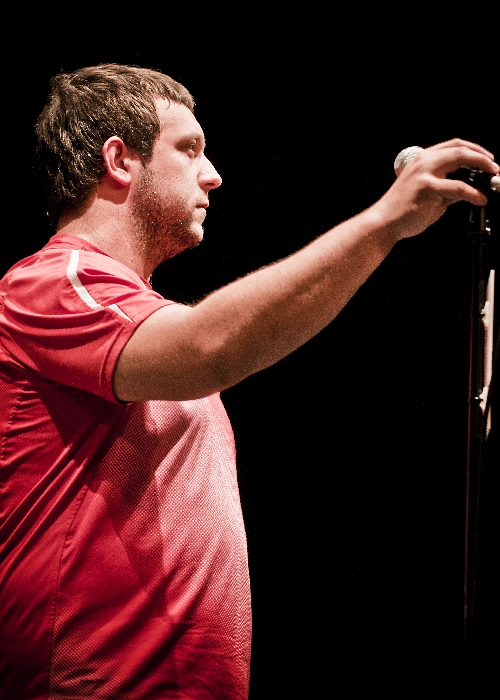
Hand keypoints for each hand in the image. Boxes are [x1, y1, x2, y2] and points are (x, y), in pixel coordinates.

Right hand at [373, 138, 498, 240]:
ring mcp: (425, 173)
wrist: (384, 223)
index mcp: (422, 159)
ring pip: (461, 160)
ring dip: (482, 168)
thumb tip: (470, 189)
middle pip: (460, 148)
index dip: (474, 150)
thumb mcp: (429, 194)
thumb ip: (448, 188)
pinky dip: (473, 193)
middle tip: (494, 168)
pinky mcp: (427, 187)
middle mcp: (423, 161)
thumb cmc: (403, 210)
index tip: (487, 159)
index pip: (453, 145)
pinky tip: (479, 199)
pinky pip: (458, 187)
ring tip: (492, 181)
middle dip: (482, 157)